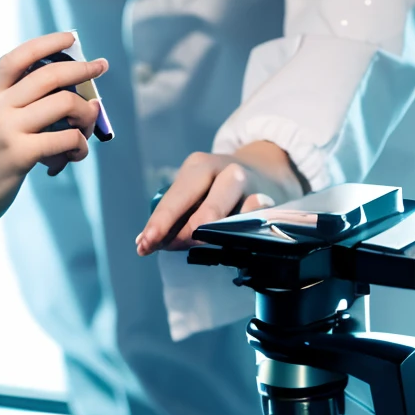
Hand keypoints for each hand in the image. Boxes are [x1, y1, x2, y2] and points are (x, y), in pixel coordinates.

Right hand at [0, 34, 108, 272]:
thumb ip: (12, 105)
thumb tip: (63, 91)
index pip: (16, 58)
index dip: (45, 43)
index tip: (70, 37)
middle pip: (48, 75)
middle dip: (81, 68)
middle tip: (101, 66)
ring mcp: (6, 131)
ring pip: (64, 104)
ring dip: (86, 113)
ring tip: (86, 127)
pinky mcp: (20, 156)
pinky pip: (66, 139)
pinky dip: (79, 146)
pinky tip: (76, 155)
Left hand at [134, 142, 305, 255]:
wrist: (264, 171)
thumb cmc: (216, 188)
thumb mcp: (194, 191)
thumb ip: (172, 216)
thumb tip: (144, 243)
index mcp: (200, 166)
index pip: (176, 199)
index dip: (158, 225)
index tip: (143, 246)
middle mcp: (228, 172)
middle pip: (205, 215)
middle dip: (185, 238)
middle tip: (172, 248)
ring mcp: (252, 189)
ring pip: (230, 223)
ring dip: (210, 240)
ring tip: (198, 245)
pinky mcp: (270, 206)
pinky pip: (250, 228)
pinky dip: (235, 238)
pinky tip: (228, 240)